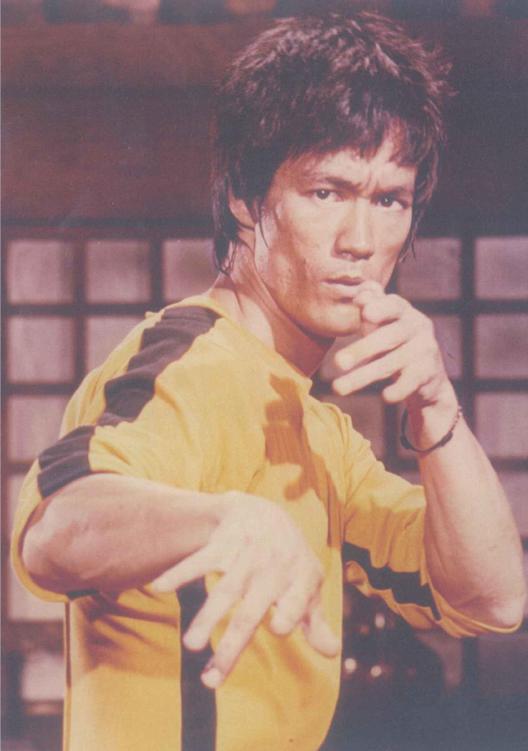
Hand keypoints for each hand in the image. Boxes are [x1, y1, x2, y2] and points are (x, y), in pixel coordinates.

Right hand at [151, 492, 338, 687]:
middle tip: (212, 680)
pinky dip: (179, 572)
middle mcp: (272, 568)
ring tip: (191, 645)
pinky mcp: (222, 545)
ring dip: (206, 617)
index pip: (297, 599)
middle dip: (232, 644)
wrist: (264, 512)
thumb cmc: (289, 560)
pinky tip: (159, 587)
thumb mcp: (308, 585)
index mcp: (299, 579)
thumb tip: (332, 655)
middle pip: (250, 611)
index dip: (291, 611)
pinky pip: (199, 560)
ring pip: (224, 591)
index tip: (278, 628)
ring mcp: (245, 557)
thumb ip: (316, 622)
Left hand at [332, 281, 453, 409]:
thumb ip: (370, 307)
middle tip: (338, 362)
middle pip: (388, 337)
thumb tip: (360, 294)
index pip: (393, 305)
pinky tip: (385, 397)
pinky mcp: (428, 373)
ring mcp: (425, 350)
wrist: (427, 374)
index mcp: (404, 311)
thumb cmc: (394, 342)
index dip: (380, 308)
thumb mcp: (382, 324)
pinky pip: (410, 382)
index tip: (364, 313)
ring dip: (362, 377)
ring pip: (391, 364)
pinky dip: (397, 390)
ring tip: (337, 388)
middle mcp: (418, 327)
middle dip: (361, 350)